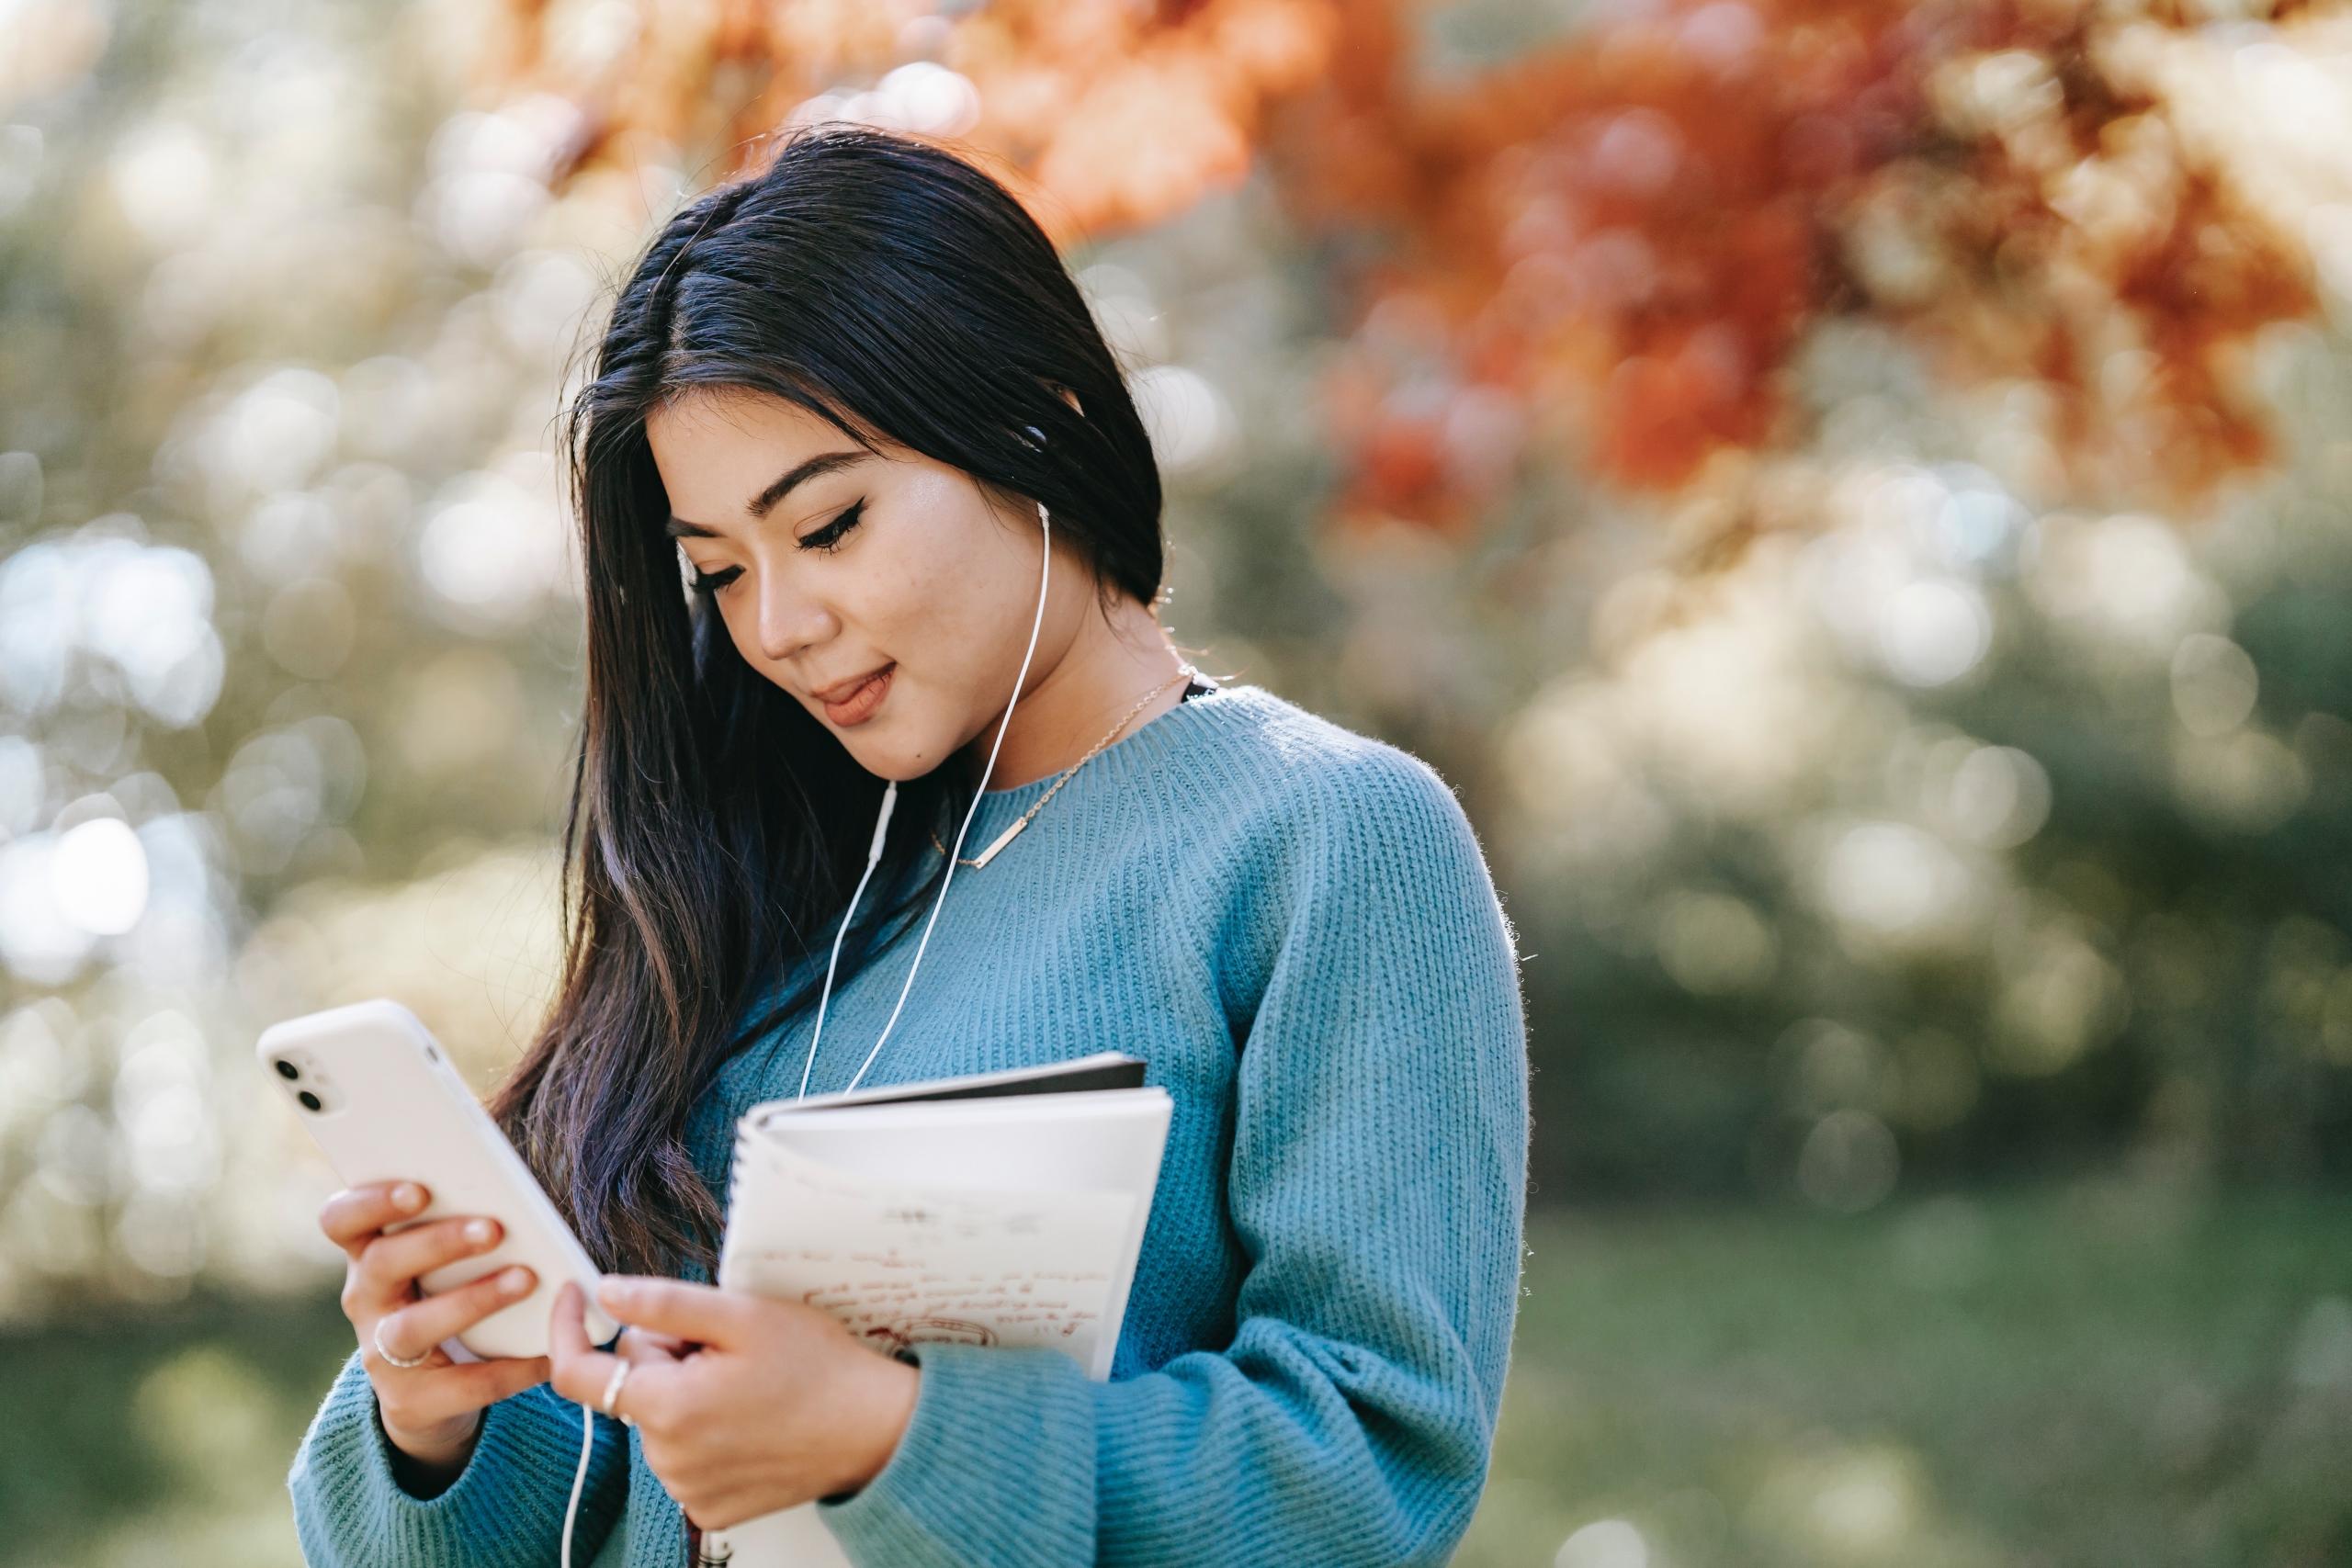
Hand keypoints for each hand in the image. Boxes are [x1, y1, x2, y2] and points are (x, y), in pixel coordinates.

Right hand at [320, 1180, 549, 1479]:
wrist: (430, 1395)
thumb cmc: (444, 1299)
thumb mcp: (440, 1264)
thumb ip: (461, 1227)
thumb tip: (520, 1199)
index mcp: (369, 1254)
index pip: (341, 1220)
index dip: (370, 1201)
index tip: (418, 1189)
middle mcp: (366, 1300)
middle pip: (383, 1264)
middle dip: (439, 1242)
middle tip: (494, 1229)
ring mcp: (381, 1354)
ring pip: (414, 1325)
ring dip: (473, 1299)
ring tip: (526, 1279)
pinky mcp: (412, 1400)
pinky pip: (461, 1385)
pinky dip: (508, 1368)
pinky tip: (547, 1353)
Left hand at [547, 1277, 919, 1531]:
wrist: (875, 1429)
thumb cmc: (818, 1367)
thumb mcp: (742, 1315)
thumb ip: (663, 1304)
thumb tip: (605, 1292)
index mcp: (668, 1407)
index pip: (576, 1373)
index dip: (568, 1327)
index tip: (577, 1294)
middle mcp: (667, 1460)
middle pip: (631, 1385)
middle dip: (666, 1355)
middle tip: (724, 1345)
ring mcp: (688, 1490)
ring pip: (657, 1418)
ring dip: (686, 1392)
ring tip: (746, 1383)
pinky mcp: (710, 1507)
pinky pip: (682, 1454)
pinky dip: (705, 1429)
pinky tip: (749, 1417)